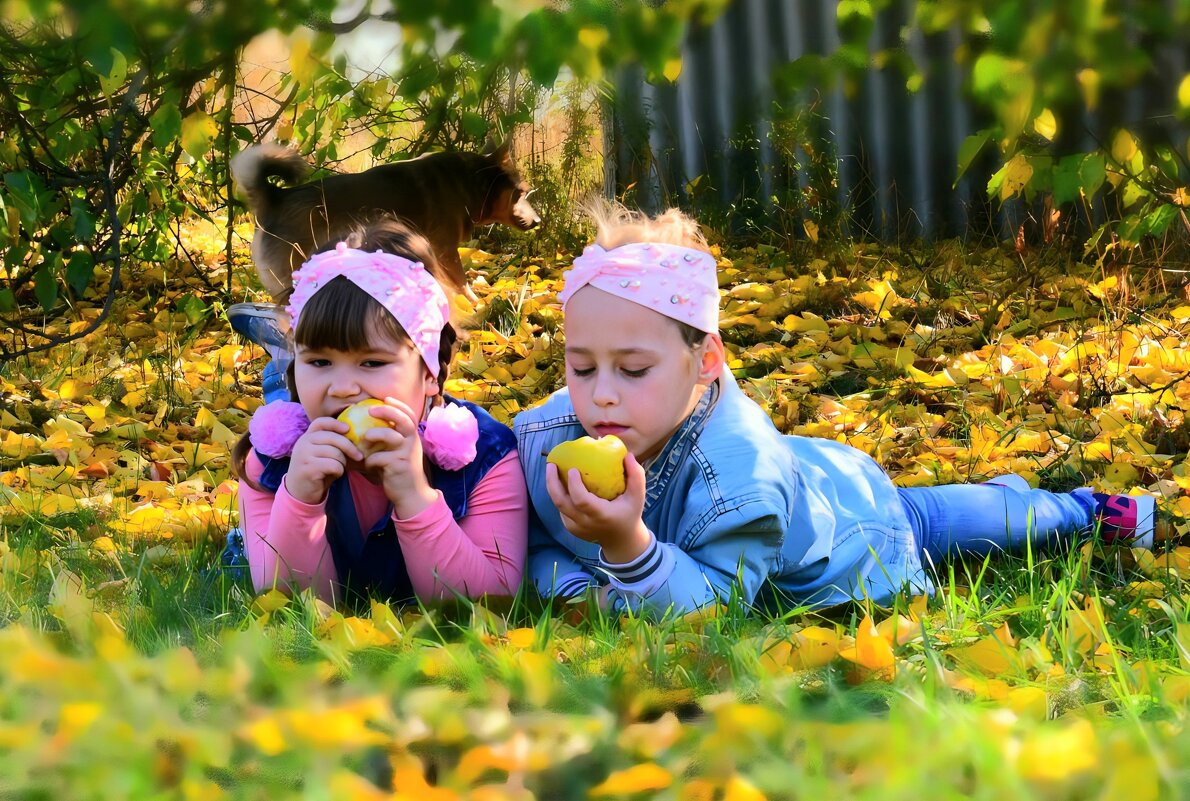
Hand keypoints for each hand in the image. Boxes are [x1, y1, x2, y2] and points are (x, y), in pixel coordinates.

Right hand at [284, 416, 363, 503]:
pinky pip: (334, 465)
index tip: (348, 429)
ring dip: (343, 462)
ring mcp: (304, 455)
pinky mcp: (309, 468)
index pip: (320, 422)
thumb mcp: (322, 453)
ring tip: (339, 468)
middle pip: (333, 438)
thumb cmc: (317, 470)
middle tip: (359, 456)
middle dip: (350, 447)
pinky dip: (339, 471)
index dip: (335, 423)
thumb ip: (332, 443)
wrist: (300, 491)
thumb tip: (355, 434)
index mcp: (307, 437)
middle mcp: (303, 443)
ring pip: (335, 453)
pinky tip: (335, 474)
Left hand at [360, 396, 437, 518]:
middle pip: (403, 419)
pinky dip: (369, 460)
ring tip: (364, 440)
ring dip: (373, 435)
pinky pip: (378, 457)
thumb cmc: (399, 470)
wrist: (410, 493)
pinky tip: (366, 466)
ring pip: (390, 436)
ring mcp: (406, 453)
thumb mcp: (397, 452)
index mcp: (412, 436)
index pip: (409, 414)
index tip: (385, 398)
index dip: (398, 404)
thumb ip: (389, 439)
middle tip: (370, 410)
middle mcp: (412, 442)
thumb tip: (368, 426)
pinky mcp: (398, 465)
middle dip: (387, 411)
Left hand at [545, 451, 650, 563]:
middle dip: (552, 482)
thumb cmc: (629, 514)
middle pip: (561, 502)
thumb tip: (627, 455)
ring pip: (558, 505)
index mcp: (601, 515)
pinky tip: (561, 481)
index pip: (582, 501)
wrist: (621, 541)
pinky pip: (561, 508)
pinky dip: (560, 494)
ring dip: (553, 486)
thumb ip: (636, 475)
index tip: (573, 469)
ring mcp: (575, 527)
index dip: (574, 485)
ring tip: (553, 469)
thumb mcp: (638, 496)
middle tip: (551, 464)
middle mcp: (585, 522)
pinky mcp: (571, 528)